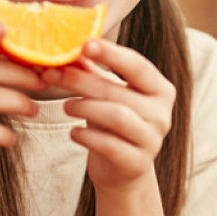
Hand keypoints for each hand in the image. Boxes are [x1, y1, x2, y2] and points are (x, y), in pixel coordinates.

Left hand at [41, 39, 174, 189]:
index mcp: (160, 89)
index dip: (111, 54)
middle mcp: (162, 114)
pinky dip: (86, 136)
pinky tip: (73, 133)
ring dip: (84, 107)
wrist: (122, 170)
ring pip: (116, 116)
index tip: (85, 45)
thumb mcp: (106, 94)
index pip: (137, 65)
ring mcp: (152, 140)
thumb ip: (92, 71)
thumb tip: (68, 49)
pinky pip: (108, 145)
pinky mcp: (137, 163)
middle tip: (54, 75)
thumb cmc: (113, 125)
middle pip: (118, 90)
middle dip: (82, 81)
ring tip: (66, 106)